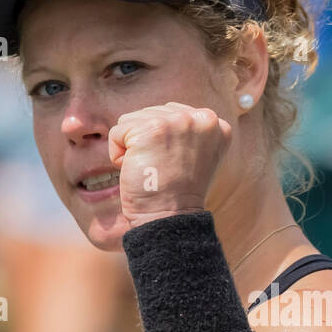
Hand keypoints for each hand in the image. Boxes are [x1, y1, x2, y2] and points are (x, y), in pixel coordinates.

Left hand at [108, 102, 232, 228]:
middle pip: (151, 114)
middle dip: (147, 143)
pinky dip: (118, 156)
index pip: (172, 113)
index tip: (176, 166)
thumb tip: (161, 115)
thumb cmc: (177, 192)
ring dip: (133, 148)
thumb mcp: (195, 154)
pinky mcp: (151, 129)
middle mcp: (201, 118)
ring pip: (132, 121)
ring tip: (152, 169)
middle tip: (163, 170)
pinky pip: (117, 133)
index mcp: (214, 124)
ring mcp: (177, 121)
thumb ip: (185, 130)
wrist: (170, 218)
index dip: (164, 142)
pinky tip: (138, 171)